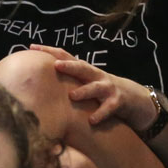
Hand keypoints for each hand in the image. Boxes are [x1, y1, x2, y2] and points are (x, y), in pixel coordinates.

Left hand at [30, 45, 156, 130]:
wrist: (135, 98)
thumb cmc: (102, 91)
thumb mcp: (85, 83)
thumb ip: (67, 82)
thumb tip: (38, 83)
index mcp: (85, 70)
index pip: (65, 56)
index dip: (49, 51)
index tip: (32, 47)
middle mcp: (96, 75)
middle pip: (81, 67)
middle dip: (69, 65)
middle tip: (55, 65)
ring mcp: (108, 87)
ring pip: (95, 87)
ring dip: (84, 91)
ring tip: (72, 96)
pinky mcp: (118, 101)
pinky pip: (109, 108)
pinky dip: (101, 113)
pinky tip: (92, 120)